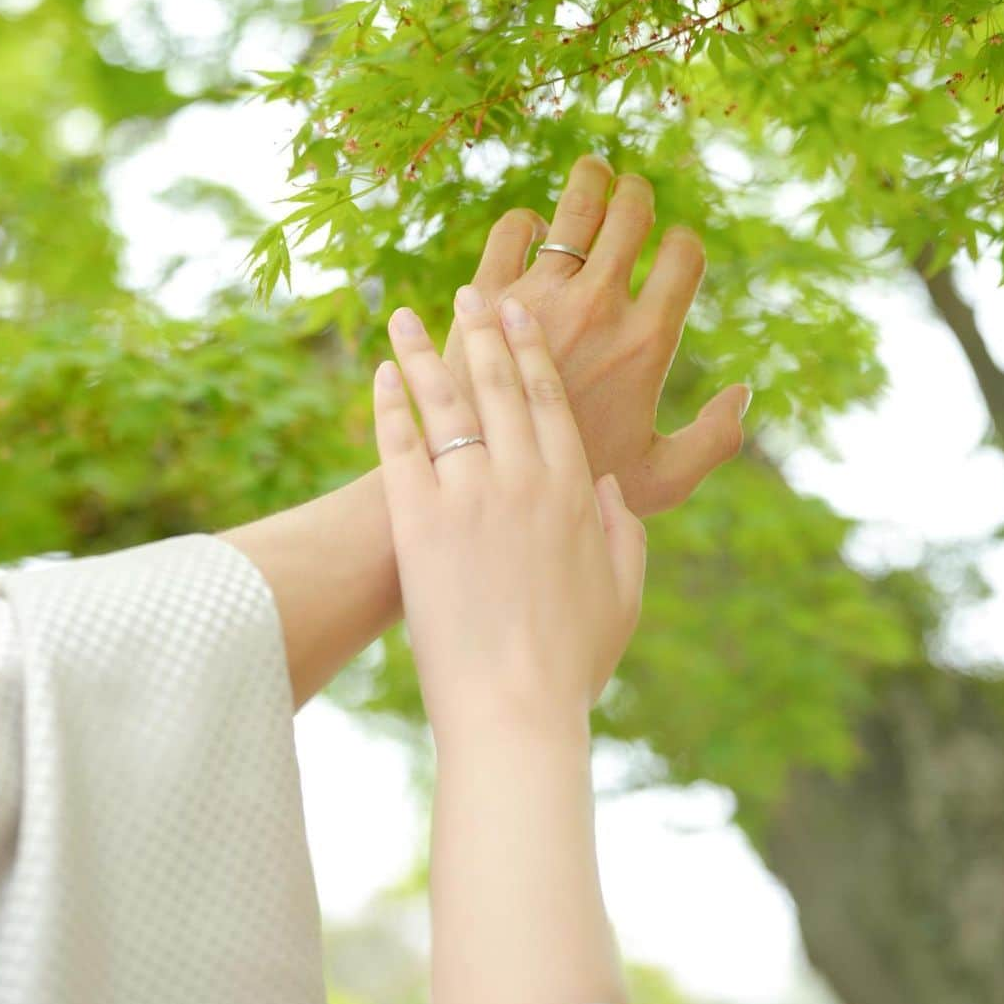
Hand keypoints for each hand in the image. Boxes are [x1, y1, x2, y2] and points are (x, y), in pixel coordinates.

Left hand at [374, 288, 646, 738]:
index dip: (530, 350)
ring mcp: (467, 495)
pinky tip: (381, 377)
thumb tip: (608, 485)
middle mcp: (522, 477)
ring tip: (406, 316)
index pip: (550, 399)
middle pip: (497, 385)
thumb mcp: (622, 594)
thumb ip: (622, 531)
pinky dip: (388, 406)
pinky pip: (398, 446)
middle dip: (480, 332)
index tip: (517, 314)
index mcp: (574, 489)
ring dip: (424, 353)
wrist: (513, 708)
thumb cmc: (573, 661)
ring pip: (443, 403)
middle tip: (467, 295)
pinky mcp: (417, 521)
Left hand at [443, 153, 750, 516]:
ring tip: (595, 172)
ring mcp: (539, 295)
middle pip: (631, 215)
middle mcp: (597, 307)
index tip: (674, 249)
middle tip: (634, 193)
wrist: (483, 487)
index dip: (685, 244)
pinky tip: (533, 230)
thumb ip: (713, 441)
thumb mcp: (660, 481)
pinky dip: (527, 221)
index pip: (684, 255)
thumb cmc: (576, 488)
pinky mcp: (486, 295)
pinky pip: (513, 230)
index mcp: (646, 341)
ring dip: (591, 180)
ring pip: (575, 207)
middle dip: (639, 195)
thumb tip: (744, 393)